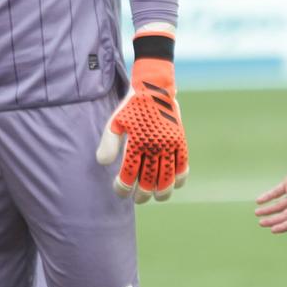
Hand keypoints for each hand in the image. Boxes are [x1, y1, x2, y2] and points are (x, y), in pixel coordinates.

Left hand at [97, 54, 187, 201]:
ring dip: (162, 192)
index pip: (128, 174)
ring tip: (157, 197)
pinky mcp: (180, 142)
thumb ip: (108, 143)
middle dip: (141, 195)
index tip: (120, 191)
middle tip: (137, 199)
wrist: (154, 88)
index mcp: (136, 143)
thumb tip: (103, 164)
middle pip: (149, 180)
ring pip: (168, 178)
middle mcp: (154, 146)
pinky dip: (180, 178)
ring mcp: (169, 145)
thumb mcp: (115, 122)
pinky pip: (183, 165)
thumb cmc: (131, 108)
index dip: (123, 188)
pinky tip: (175, 184)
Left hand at [254, 147, 286, 233]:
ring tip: (257, 213)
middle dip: (273, 220)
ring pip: (279, 206)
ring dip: (268, 210)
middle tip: (261, 223)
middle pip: (285, 215)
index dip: (285, 226)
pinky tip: (259, 200)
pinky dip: (268, 197)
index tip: (273, 230)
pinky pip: (276, 193)